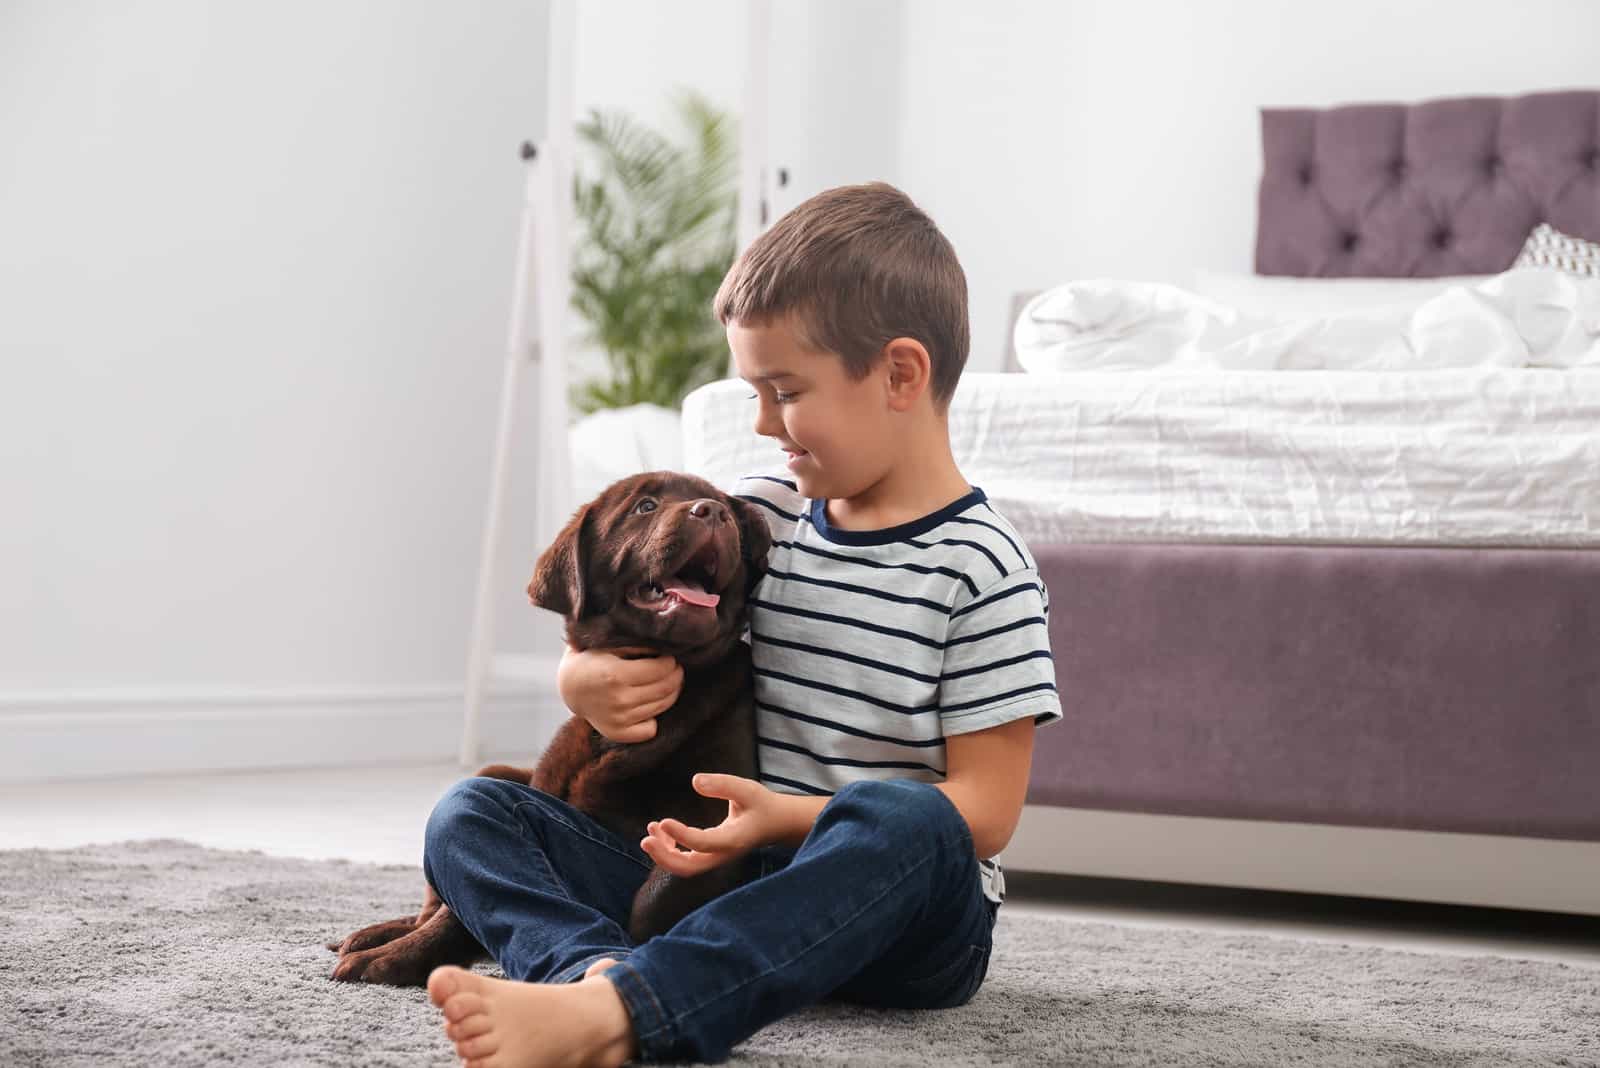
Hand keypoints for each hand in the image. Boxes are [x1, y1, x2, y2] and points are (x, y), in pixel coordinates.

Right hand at [557, 644, 681, 742]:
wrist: (570, 687)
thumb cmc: (592, 659)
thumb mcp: (611, 643)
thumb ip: (638, 645)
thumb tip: (666, 647)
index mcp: (615, 675)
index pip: (662, 669)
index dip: (671, 661)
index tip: (669, 657)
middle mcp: (618, 700)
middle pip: (666, 688)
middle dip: (676, 675)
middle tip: (674, 668)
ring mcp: (618, 720)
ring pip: (662, 706)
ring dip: (671, 692)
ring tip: (665, 681)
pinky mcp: (617, 733)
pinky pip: (650, 730)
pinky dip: (654, 717)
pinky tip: (648, 703)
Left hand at [641, 774, 784, 876]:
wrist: (776, 823)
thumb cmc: (762, 805)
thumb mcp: (747, 789)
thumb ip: (723, 784)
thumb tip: (694, 781)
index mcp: (733, 840)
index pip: (703, 843)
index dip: (681, 836)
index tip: (664, 821)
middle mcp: (723, 854)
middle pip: (689, 868)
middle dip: (664, 857)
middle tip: (646, 839)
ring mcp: (716, 857)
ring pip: (685, 867)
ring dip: (663, 854)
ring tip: (650, 830)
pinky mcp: (710, 854)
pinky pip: (686, 859)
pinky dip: (669, 849)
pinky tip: (660, 828)